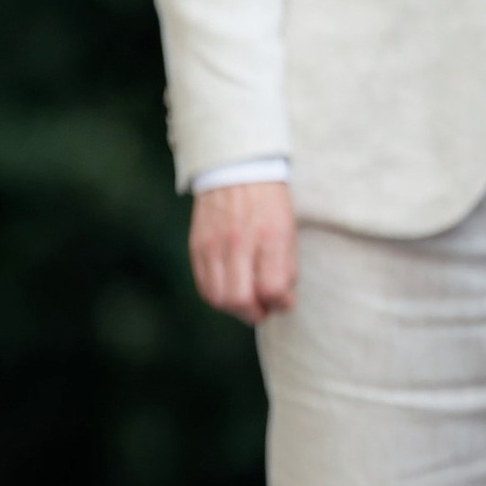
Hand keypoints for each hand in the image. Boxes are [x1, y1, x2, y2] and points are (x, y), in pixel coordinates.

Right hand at [189, 181, 299, 322]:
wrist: (237, 171)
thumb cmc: (269, 204)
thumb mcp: (289, 231)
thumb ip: (287, 269)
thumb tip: (283, 302)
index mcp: (270, 236)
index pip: (271, 287)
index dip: (280, 303)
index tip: (284, 301)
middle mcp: (239, 242)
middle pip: (239, 299)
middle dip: (254, 314)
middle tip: (263, 311)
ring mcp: (213, 245)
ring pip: (217, 297)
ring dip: (234, 309)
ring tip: (247, 302)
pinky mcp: (196, 246)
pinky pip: (203, 285)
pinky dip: (217, 296)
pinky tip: (230, 290)